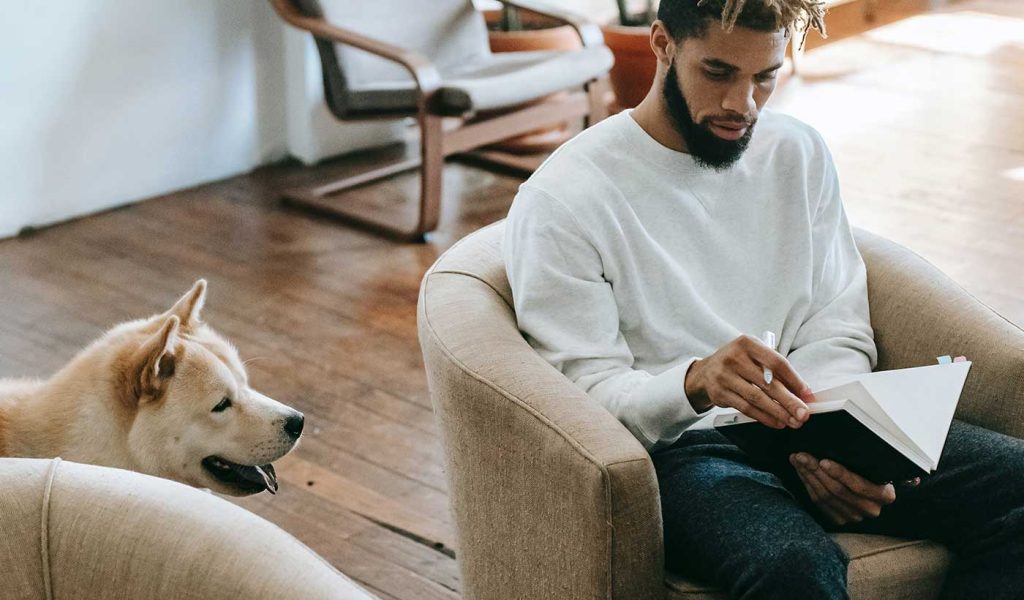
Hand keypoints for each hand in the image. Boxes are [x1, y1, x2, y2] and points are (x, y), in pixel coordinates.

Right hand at [685, 335, 813, 428]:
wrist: (705, 372)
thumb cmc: (737, 363)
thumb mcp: (753, 356)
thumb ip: (774, 369)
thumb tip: (801, 391)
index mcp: (747, 343)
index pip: (776, 362)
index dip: (794, 380)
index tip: (806, 394)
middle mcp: (734, 358)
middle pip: (768, 383)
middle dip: (789, 401)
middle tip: (803, 413)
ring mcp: (725, 376)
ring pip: (757, 398)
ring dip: (778, 412)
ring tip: (793, 421)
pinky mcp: (720, 393)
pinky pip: (746, 408)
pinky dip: (764, 417)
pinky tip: (776, 422)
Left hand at [789, 453, 916, 524]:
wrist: (867, 492)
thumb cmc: (875, 473)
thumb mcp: (884, 468)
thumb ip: (893, 468)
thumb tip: (915, 478)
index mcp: (885, 496)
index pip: (859, 486)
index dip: (841, 474)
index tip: (824, 460)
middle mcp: (871, 510)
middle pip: (838, 490)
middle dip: (816, 470)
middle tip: (801, 454)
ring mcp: (853, 517)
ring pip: (825, 496)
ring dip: (808, 475)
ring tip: (797, 458)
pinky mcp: (838, 520)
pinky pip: (818, 502)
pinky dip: (807, 484)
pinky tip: (800, 470)